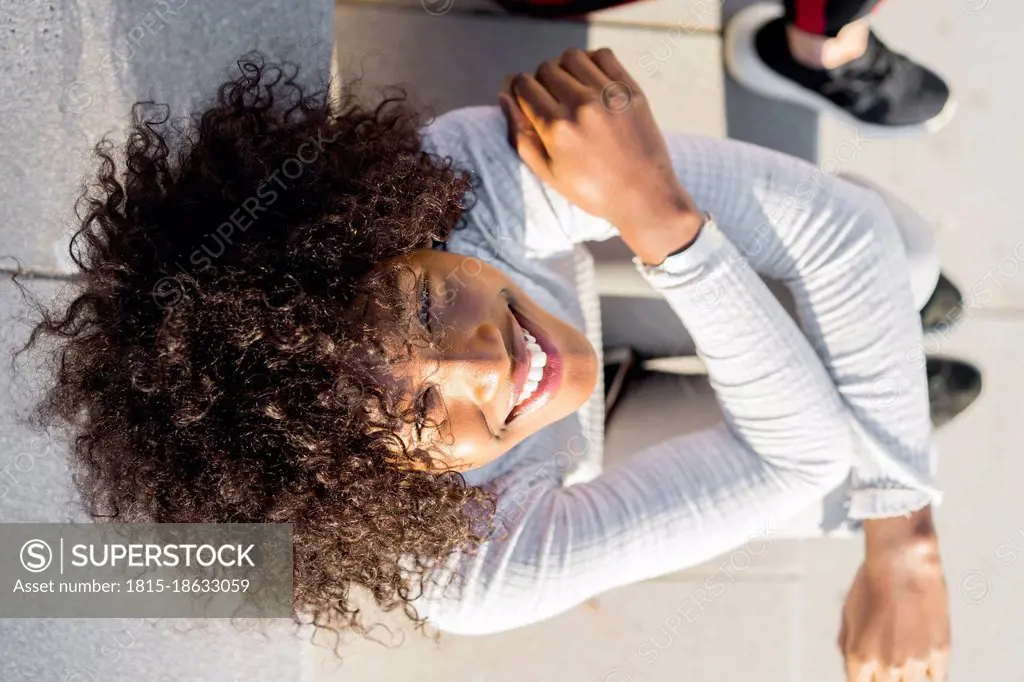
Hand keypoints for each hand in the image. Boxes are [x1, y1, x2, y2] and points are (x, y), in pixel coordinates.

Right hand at [498, 47, 702, 263]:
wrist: (644, 196)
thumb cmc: (592, 191)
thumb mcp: (548, 173)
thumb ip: (521, 135)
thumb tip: (504, 97)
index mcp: (556, 128)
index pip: (523, 84)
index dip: (518, 90)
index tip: (525, 100)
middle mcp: (581, 106)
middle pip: (545, 68)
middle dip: (541, 82)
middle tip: (550, 102)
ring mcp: (608, 95)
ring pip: (571, 57)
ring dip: (564, 69)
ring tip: (570, 90)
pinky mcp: (630, 90)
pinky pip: (603, 56)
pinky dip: (591, 63)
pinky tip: (591, 82)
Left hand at [840, 509, 950, 681]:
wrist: (902, 562)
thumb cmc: (871, 585)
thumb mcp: (848, 615)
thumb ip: (849, 647)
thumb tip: (855, 672)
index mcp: (859, 656)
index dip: (865, 678)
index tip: (872, 670)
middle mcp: (887, 664)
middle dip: (887, 676)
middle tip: (892, 653)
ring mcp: (915, 660)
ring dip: (909, 676)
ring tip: (906, 653)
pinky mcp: (940, 653)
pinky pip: (935, 678)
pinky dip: (929, 673)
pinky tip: (923, 658)